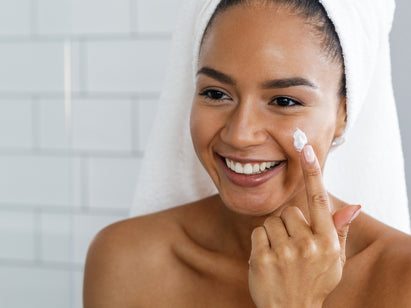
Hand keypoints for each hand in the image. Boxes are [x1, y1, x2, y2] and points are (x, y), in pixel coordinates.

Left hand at [248, 145, 360, 307]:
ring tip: (281, 255)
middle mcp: (308, 244)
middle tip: (293, 248)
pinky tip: (268, 260)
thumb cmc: (313, 282)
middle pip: (290, 211)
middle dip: (289, 225)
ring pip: (272, 220)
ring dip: (274, 234)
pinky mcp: (263, 258)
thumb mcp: (334, 261)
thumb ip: (340, 231)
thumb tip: (353, 206)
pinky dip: (260, 243)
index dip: (312, 171)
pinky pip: (258, 232)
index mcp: (328, 242)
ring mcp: (284, 252)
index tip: (305, 147)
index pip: (319, 199)